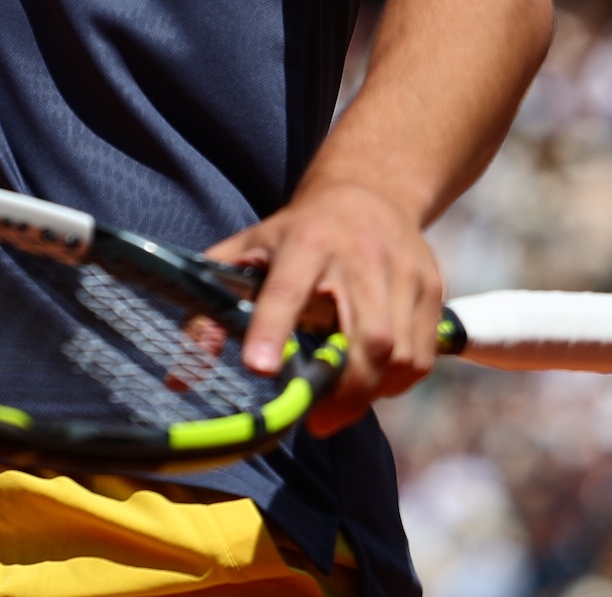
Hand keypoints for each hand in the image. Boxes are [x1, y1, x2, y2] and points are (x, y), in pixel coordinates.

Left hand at [212, 180, 445, 438]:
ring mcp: (405, 271)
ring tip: (342, 398)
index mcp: (306, 240)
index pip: (288, 288)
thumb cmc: (296, 232)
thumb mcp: (249, 251)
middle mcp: (361, 254)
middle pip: (367, 339)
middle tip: (316, 419)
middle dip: (344, 391)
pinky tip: (372, 379)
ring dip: (370, 392)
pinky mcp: (432, 288)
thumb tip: (180, 381)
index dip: (274, 329)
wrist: (369, 191)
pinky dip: (395, 383)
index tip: (260, 369)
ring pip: (399, 355)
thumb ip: (212, 308)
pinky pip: (421, 357)